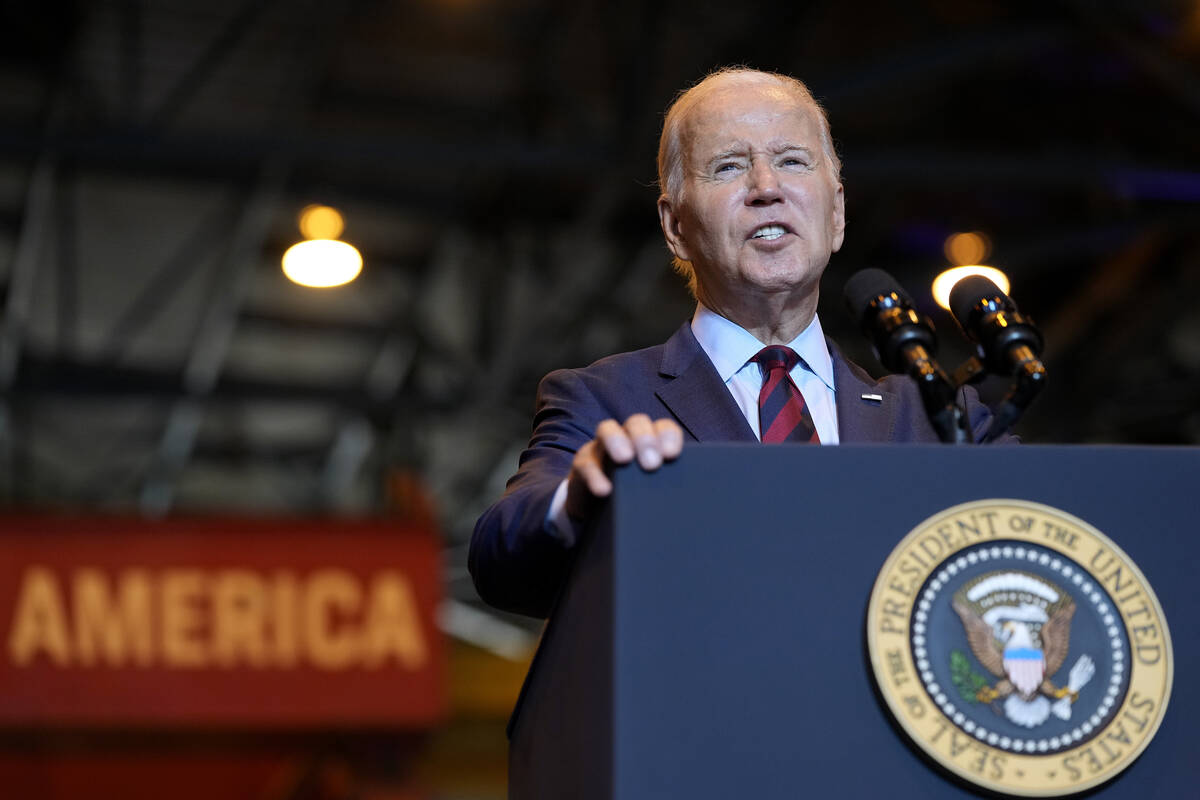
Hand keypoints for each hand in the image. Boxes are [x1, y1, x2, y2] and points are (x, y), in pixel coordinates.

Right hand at [564, 414, 683, 519]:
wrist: (598, 510)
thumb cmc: (635, 496)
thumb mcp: (654, 490)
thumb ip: (669, 486)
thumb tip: (693, 503)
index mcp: (650, 441)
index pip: (663, 427)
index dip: (668, 436)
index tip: (672, 455)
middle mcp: (626, 437)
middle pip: (636, 422)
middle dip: (644, 438)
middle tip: (652, 463)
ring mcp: (602, 447)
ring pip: (607, 429)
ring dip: (617, 441)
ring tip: (625, 460)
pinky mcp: (583, 464)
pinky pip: (586, 463)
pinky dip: (595, 475)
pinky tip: (604, 490)